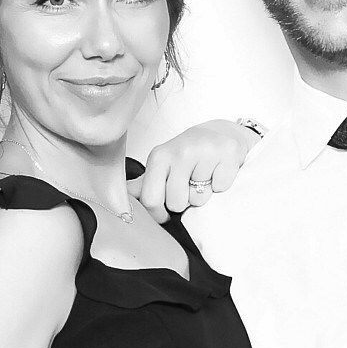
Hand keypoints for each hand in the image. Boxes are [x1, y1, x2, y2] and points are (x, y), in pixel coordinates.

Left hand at [138, 121, 260, 221]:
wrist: (220, 134)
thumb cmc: (188, 154)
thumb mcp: (162, 166)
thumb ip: (143, 185)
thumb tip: (118, 202)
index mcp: (159, 156)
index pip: (151, 199)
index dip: (158, 213)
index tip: (164, 211)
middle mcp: (180, 151)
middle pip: (176, 203)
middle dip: (183, 202)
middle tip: (188, 185)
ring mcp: (205, 151)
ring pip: (199, 199)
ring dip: (202, 194)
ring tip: (203, 177)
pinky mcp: (227, 154)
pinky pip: (219, 188)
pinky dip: (220, 185)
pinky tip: (217, 172)